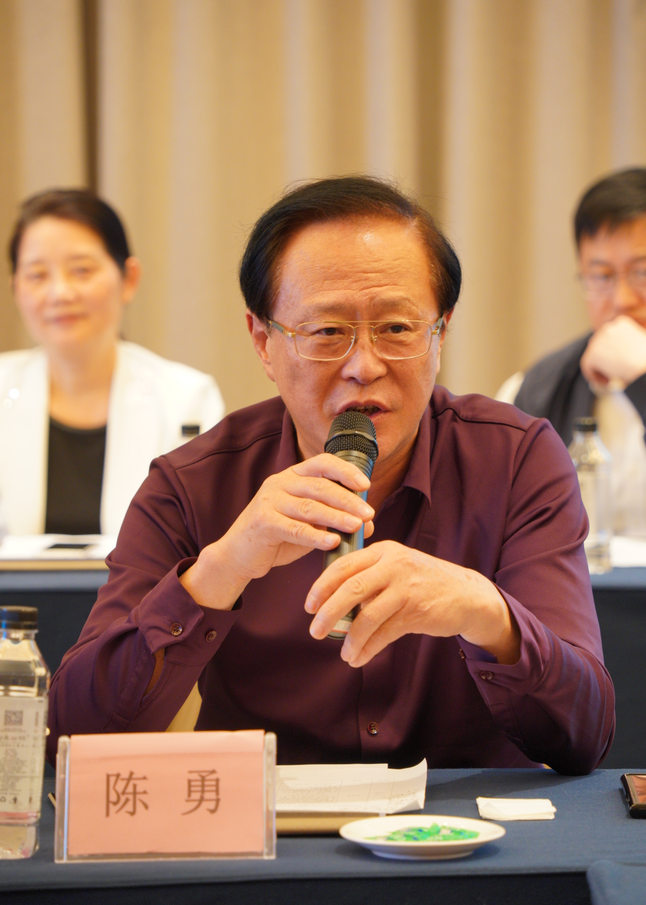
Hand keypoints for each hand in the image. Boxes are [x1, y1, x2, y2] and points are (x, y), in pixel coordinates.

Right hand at [180, 454, 373, 609]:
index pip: (322, 463)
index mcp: (293, 476)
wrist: (239, 555)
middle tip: (368, 513)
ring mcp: (269, 501)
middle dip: (348, 499)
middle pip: (320, 486)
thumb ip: (334, 520)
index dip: (345, 471)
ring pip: (310, 507)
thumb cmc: (278, 537)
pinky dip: (316, 536)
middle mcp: (280, 483)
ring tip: (356, 526)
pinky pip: (295, 528)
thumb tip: (368, 523)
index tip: (365, 485)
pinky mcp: (263, 522)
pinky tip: (333, 541)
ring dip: (336, 517)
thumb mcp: (309, 524)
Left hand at [305, 541, 519, 666]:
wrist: (467, 595)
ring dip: (351, 639)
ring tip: (343, 654)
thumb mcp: (397, 567)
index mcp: (384, 551)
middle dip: (328, 612)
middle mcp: (394, 565)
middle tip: (315, 631)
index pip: (344, 565)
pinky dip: (368, 648)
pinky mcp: (417, 611)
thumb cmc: (424, 582)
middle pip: (351, 589)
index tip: (309, 605)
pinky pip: (384, 633)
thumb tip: (331, 602)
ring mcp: (406, 588)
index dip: (322, 586)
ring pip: (368, 616)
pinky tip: (358, 658)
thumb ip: (368, 577)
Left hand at [581, 316, 645, 387]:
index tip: (619, 361)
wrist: (645, 365)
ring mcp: (598, 340)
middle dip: (605, 358)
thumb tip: (624, 350)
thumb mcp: (643, 340)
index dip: (613, 350)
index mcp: (621, 322)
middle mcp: (608, 327)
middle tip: (613, 370)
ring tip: (610, 378)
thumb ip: (631, 340)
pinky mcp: (592, 354)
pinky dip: (593, 375)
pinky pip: (587, 366)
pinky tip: (604, 382)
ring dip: (600, 367)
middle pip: (599, 345)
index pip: (610, 336)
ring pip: (593, 355)